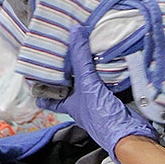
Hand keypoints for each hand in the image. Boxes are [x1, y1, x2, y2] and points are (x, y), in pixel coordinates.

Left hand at [39, 41, 156, 155]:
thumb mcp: (86, 84)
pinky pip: (105, 81)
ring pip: (88, 82)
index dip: (42, 90)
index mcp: (69, 105)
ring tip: (83, 51)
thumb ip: (80, 59)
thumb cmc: (101, 114)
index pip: (50, 98)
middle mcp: (81, 103)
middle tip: (62, 54)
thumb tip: (74, 32)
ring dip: (87, 70)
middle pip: (70, 86)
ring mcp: (98, 101)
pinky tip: (106, 60)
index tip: (35, 77)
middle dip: (66, 73)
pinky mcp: (113, 98)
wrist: (129, 131)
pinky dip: (105, 71)